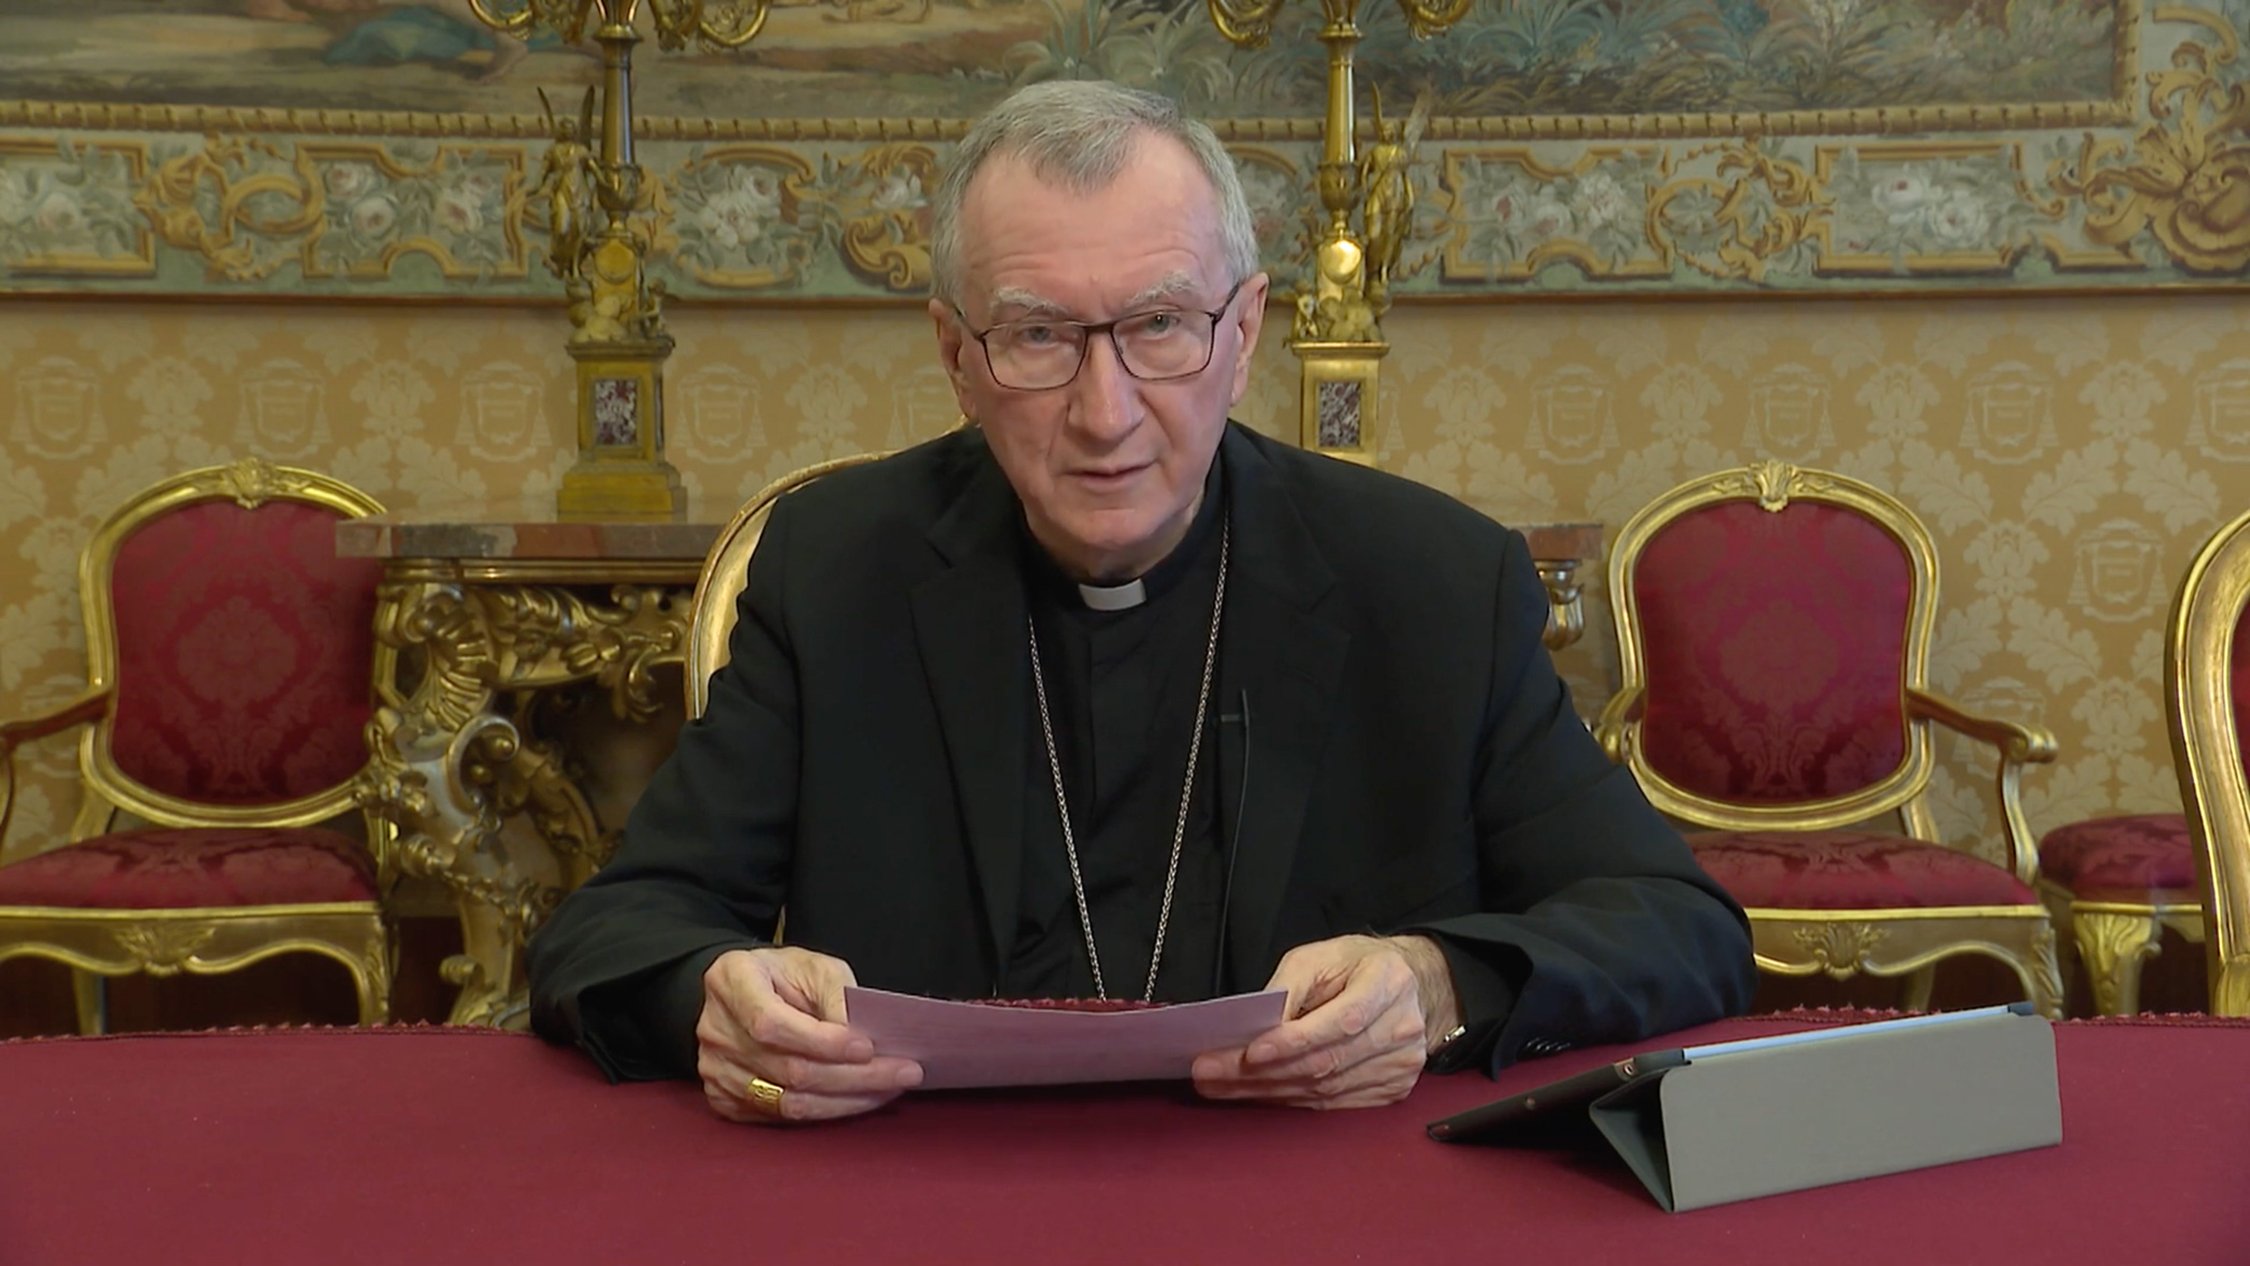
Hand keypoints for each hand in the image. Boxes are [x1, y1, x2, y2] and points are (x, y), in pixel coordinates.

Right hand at [695, 947, 922, 1124]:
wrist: (743, 994)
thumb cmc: (784, 975)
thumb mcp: (814, 966)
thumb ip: (836, 996)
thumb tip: (860, 1039)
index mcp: (731, 981)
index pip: (773, 1024)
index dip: (823, 1042)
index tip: (869, 1047)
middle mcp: (715, 1030)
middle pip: (788, 1070)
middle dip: (855, 1077)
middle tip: (904, 1072)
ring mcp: (715, 1070)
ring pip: (788, 1102)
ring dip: (848, 1100)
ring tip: (890, 1089)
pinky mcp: (724, 1099)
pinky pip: (780, 1118)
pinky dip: (826, 1112)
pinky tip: (858, 1099)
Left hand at [1191, 934, 1458, 1109]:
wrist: (1412, 986)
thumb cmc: (1357, 965)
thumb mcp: (1320, 956)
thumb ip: (1288, 987)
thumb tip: (1254, 1027)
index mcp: (1388, 983)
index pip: (1341, 1021)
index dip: (1293, 1042)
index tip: (1248, 1052)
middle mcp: (1402, 1028)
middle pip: (1327, 1062)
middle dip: (1262, 1073)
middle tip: (1209, 1073)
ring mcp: (1401, 1066)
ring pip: (1326, 1090)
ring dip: (1268, 1091)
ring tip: (1221, 1087)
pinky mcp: (1392, 1090)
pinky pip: (1333, 1104)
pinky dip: (1292, 1101)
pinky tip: (1258, 1094)